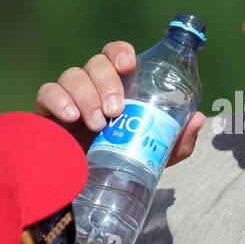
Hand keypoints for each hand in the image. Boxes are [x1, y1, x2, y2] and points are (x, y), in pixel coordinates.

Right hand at [34, 41, 206, 164]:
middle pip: (96, 63)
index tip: (129, 65)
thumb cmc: (124, 163)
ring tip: (97, 124)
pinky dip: (58, 100)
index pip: (116, 55)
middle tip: (116, 111)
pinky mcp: (46, 113)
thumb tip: (198, 119)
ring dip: (86, 95)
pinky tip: (71, 117)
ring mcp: (68, 98)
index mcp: (118, 87)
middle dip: (107, 82)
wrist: (90, 190)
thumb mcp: (156, 155)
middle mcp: (92, 86)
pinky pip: (46, 93)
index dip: (121, 53)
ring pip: (72, 75)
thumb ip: (178, 139)